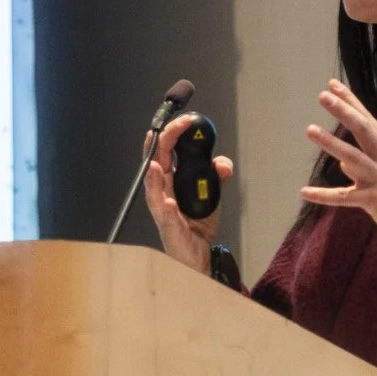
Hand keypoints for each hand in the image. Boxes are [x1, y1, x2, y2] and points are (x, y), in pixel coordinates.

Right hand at [143, 113, 234, 272]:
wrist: (199, 255)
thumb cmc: (197, 224)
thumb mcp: (211, 194)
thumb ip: (215, 174)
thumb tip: (222, 163)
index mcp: (170, 180)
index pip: (165, 150)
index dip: (173, 133)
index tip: (186, 120)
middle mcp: (162, 192)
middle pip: (155, 163)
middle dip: (162, 144)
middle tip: (174, 129)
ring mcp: (163, 211)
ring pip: (153, 191)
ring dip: (154, 177)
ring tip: (156, 165)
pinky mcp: (170, 230)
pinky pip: (167, 219)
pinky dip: (167, 210)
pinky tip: (169, 203)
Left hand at [300, 80, 376, 238]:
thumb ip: (367, 160)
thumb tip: (342, 161)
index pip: (367, 119)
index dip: (350, 101)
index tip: (332, 85)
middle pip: (363, 129)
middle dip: (343, 111)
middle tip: (324, 96)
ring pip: (351, 157)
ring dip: (331, 143)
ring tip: (310, 129)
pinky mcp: (372, 201)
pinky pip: (343, 197)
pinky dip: (323, 195)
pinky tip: (305, 192)